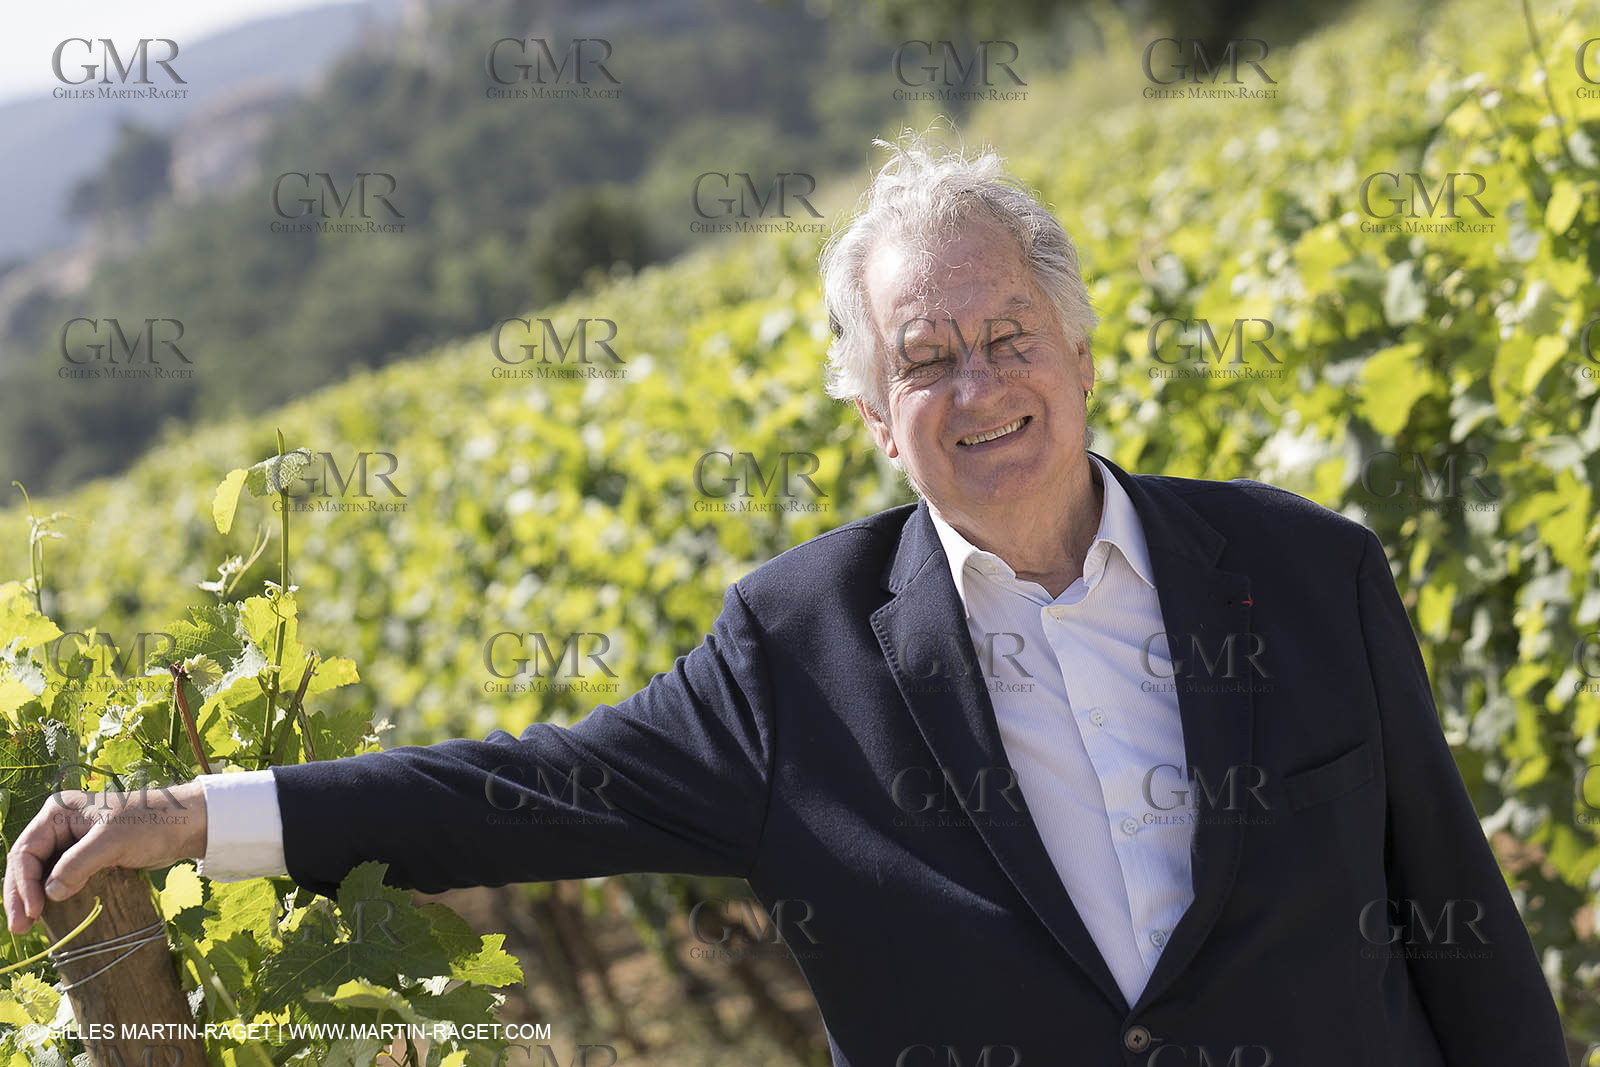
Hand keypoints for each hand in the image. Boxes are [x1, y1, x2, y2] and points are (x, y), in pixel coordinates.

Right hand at [4, 782, 207, 933]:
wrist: (187, 824)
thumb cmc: (151, 825)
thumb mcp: (111, 843)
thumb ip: (77, 865)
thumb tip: (50, 893)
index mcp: (59, 813)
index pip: (26, 852)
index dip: (23, 884)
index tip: (33, 912)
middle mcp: (61, 825)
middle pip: (28, 864)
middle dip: (21, 895)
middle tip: (19, 928)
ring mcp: (74, 841)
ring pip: (42, 873)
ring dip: (33, 898)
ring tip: (27, 926)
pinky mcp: (89, 856)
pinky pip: (61, 877)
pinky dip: (52, 895)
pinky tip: (49, 914)